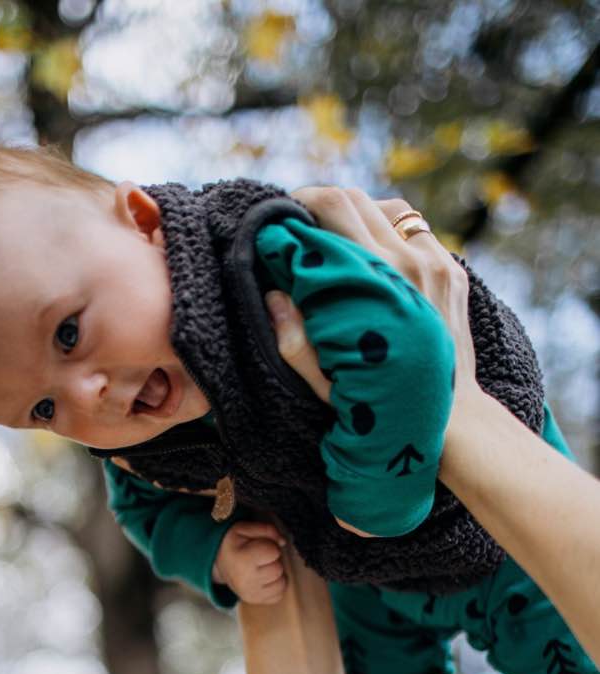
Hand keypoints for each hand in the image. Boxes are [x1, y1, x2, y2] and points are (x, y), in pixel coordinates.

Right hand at [213, 521, 287, 603]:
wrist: (218, 562)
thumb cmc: (234, 544)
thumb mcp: (245, 528)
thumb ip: (267, 529)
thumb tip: (283, 542)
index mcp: (242, 559)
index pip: (273, 552)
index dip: (270, 546)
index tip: (260, 547)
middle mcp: (246, 580)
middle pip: (278, 569)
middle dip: (273, 561)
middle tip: (261, 558)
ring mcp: (250, 593)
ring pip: (281, 584)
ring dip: (276, 574)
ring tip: (263, 568)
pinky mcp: (254, 600)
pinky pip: (279, 595)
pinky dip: (276, 586)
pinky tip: (265, 579)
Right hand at [266, 186, 479, 414]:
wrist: (452, 419)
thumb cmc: (383, 408)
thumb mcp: (325, 382)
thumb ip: (294, 339)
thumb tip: (274, 295)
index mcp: (372, 284)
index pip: (334, 208)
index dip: (301, 204)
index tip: (283, 217)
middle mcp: (407, 264)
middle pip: (357, 200)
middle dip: (324, 203)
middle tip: (304, 221)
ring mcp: (436, 264)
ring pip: (390, 209)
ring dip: (361, 215)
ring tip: (342, 237)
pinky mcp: (453, 272)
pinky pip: (418, 233)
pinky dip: (394, 236)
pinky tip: (380, 260)